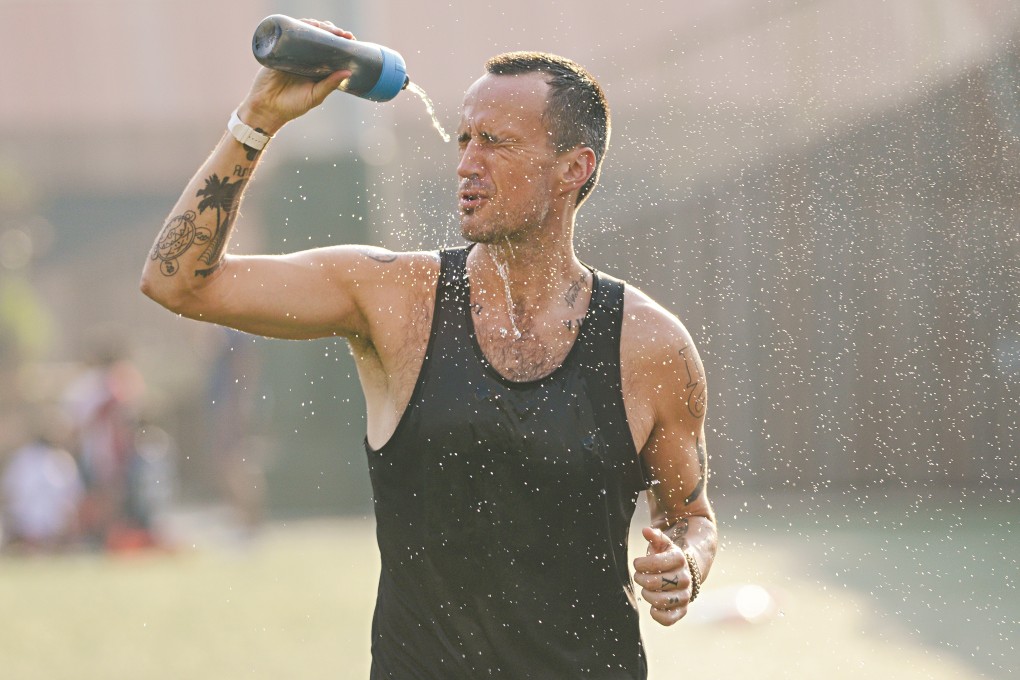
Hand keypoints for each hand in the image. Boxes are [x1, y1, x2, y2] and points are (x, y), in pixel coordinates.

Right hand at [238, 19, 355, 133]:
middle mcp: (306, 58)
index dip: (340, 42)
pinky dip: (298, 26)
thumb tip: (348, 72)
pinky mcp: (278, 49)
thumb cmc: (292, 106)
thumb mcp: (315, 96)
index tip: (350, 38)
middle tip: (342, 33)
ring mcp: (292, 52)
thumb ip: (330, 85)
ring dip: (318, 26)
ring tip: (328, 27)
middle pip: (320, 38)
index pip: (331, 50)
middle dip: (332, 31)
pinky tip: (307, 24)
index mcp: (318, 68)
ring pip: (306, 33)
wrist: (266, 107)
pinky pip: (289, 34)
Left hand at [632, 527, 692, 625]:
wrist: (686, 571)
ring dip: (647, 595)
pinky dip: (658, 615)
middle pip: (655, 583)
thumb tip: (646, 530)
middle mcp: (685, 578)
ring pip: (660, 601)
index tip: (638, 563)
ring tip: (646, 590)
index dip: (641, 564)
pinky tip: (652, 608)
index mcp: (679, 559)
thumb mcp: (663, 544)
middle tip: (639, 576)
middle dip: (641, 579)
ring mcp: (685, 595)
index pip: (655, 563)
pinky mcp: (682, 609)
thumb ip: (655, 536)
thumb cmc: (668, 557)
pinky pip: (669, 619)